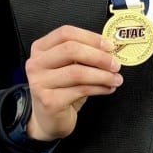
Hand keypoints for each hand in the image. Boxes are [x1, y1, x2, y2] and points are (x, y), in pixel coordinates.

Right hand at [24, 25, 122, 140]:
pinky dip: (99, 88)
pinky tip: (107, 88)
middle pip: (71, 50)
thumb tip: (109, 49)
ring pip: (77, 72)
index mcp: (41, 48)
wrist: (48, 119)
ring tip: (116, 79)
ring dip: (103, 75)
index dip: (91, 37)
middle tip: (115, 64)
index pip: (66, 33)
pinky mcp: (50, 101)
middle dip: (99, 56)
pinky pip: (81, 90)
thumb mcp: (69, 67)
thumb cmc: (61, 90)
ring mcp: (40, 83)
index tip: (109, 46)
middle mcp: (36, 63)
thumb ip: (84, 54)